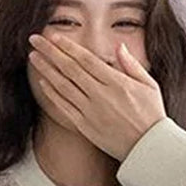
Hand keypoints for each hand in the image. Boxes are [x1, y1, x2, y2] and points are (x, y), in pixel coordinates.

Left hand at [27, 32, 166, 160]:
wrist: (149, 148)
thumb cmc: (152, 116)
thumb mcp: (149, 85)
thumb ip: (131, 65)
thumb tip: (119, 46)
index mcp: (116, 82)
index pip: (86, 60)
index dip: (68, 47)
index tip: (54, 37)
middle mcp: (100, 95)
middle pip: (70, 69)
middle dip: (50, 52)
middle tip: (35, 40)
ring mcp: (90, 111)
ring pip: (63, 86)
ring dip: (46, 70)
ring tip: (34, 58)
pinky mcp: (85, 126)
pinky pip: (65, 107)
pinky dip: (53, 93)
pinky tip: (44, 82)